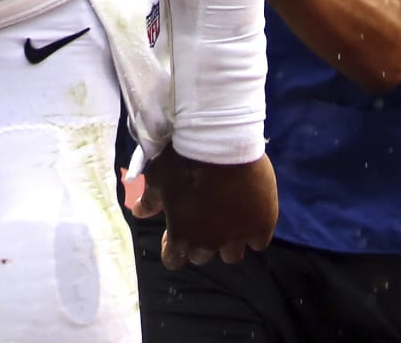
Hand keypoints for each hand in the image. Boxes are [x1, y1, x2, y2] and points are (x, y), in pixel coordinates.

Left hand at [133, 144, 275, 267]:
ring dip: (228, 242)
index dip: (172, 247)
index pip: (173, 260)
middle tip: (202, 219)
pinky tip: (249, 215)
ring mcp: (238, 236)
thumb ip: (149, 200)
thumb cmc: (182, 160)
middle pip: (202, 256)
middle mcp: (210, 243)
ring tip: (227, 220)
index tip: (174, 232)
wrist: (220, 141)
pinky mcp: (263, 225)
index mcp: (182, 236)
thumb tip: (138, 213)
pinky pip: (259, 242)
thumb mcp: (158, 178)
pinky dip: (253, 232)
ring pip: (232, 254)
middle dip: (199, 242)